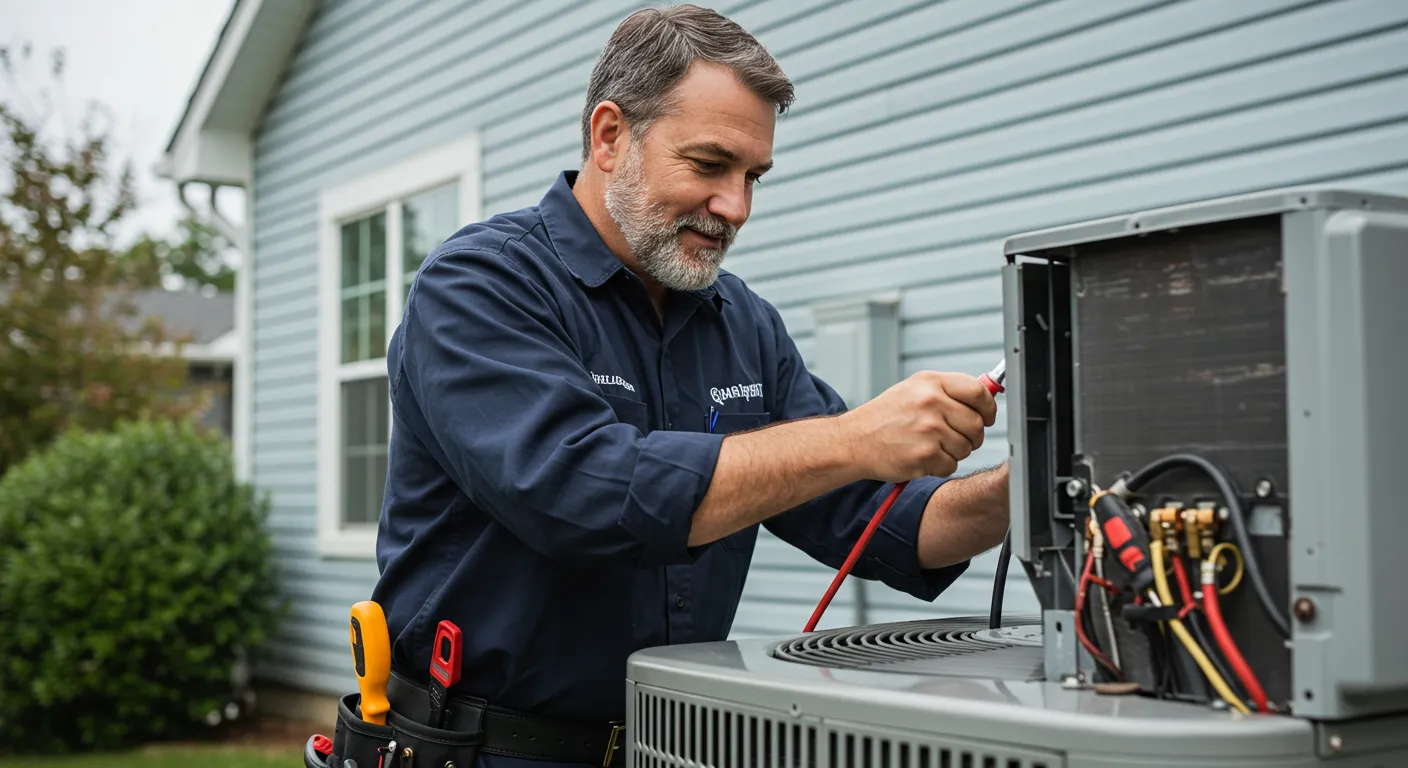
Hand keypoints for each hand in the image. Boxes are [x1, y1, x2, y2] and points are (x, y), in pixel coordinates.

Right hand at [837, 371, 996, 481]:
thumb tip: (986, 397)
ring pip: (966, 447)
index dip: (988, 407)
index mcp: (930, 383)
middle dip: (971, 435)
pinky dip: (939, 466)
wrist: (853, 441)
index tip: (987, 416)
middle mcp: (931, 403)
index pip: (978, 392)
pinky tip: (920, 456)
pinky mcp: (925, 456)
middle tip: (952, 437)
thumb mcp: (913, 390)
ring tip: (928, 445)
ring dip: (953, 451)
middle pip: (977, 424)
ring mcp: (928, 430)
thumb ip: (948, 391)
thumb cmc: (884, 417)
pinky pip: (951, 465)